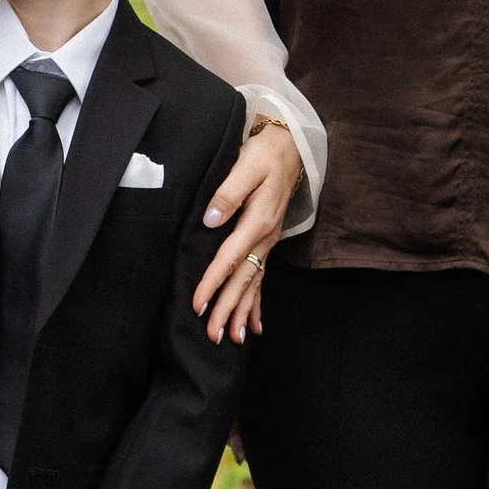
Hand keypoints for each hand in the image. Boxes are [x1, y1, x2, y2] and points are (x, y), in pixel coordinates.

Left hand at [193, 117, 301, 343]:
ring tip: (233, 339)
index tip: (198, 303)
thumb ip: (227, 194)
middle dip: (228, 309)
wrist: (290, 149)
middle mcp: (265, 237)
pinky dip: (257, 303)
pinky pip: (262, 278)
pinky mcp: (267, 242)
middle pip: (244, 280)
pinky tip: (254, 326)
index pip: (230, 258)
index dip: (213, 282)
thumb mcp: (245, 166)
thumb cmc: (263, 155)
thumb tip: (211, 220)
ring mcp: (268, 242)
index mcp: (257, 221)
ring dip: (242, 312)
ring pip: (253, 284)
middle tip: (213, 336)